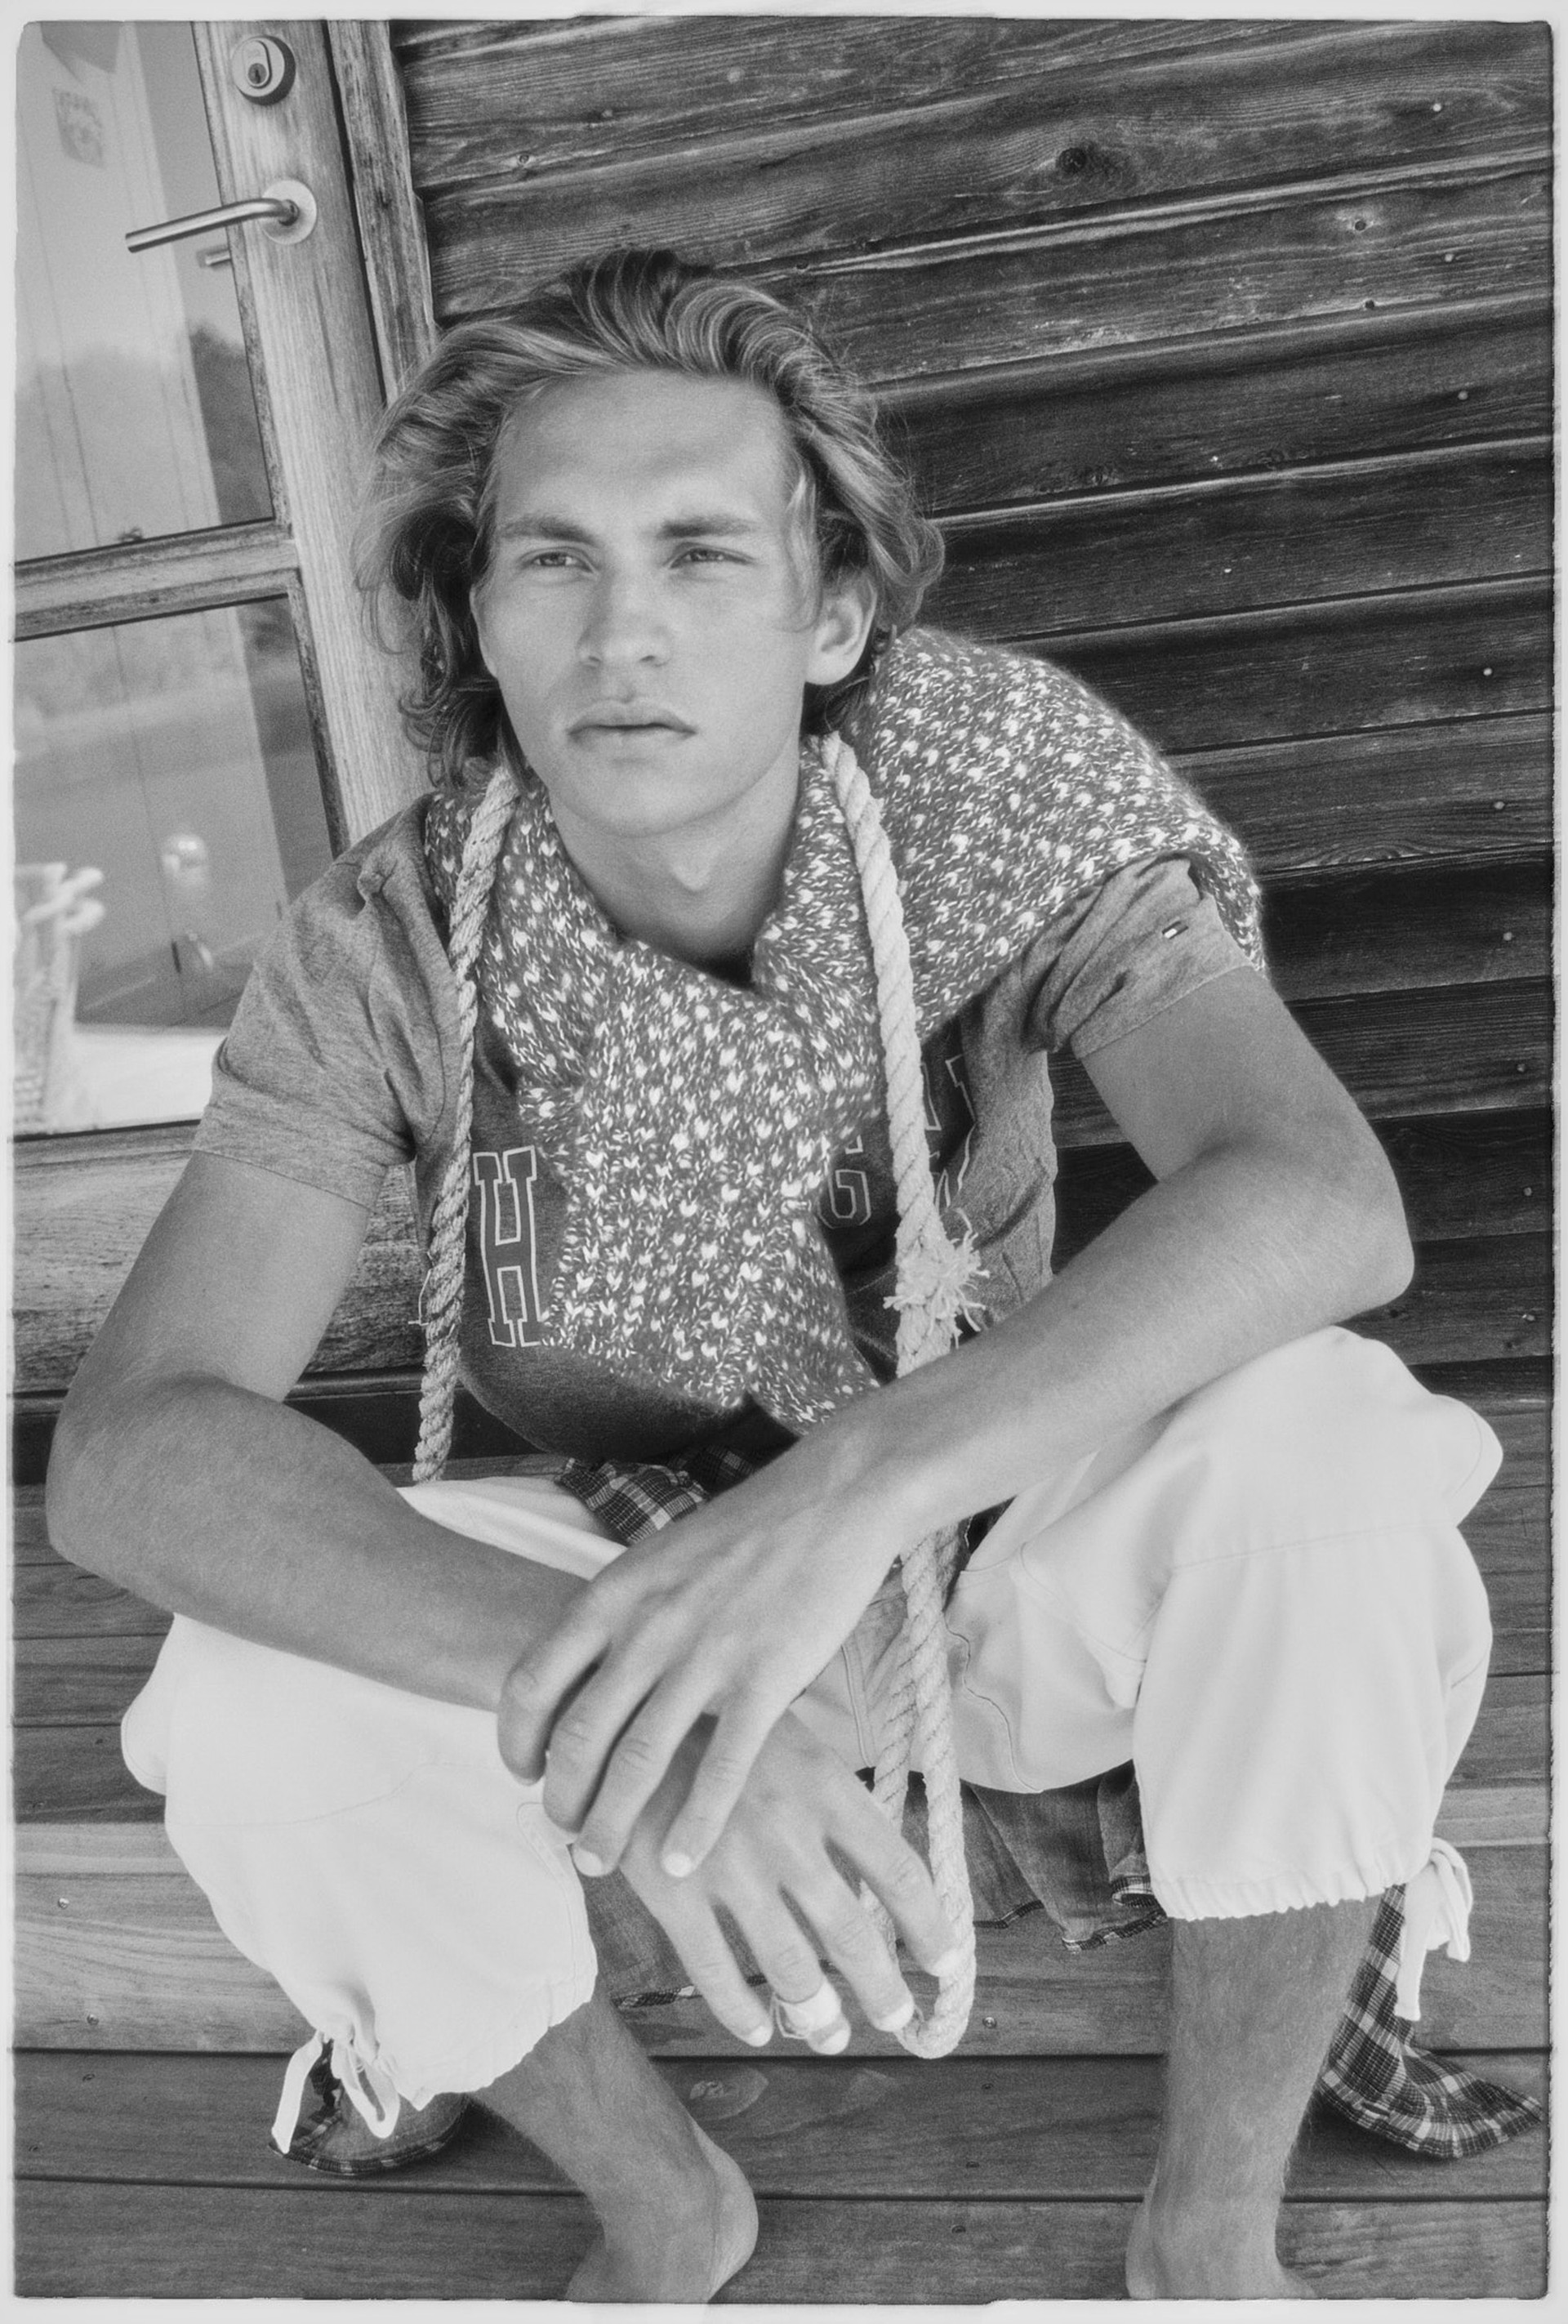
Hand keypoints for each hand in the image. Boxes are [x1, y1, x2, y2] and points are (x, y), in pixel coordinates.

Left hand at [497, 1422, 922, 1877]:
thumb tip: (583, 1667)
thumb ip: (619, 1612)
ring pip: (638, 1765)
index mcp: (613, 1594)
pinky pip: (720, 1771)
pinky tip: (684, 1863)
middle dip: (561, 1801)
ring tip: (602, 1864)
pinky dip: (695, 1826)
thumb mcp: (659, 1557)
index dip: (516, 1741)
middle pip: (577, 1738)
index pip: (530, 1683)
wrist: (831, 1497)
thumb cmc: (745, 1529)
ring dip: (612, 1827)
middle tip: (564, 1834)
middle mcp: (647, 1628)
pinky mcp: (766, 1680)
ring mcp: (706, 1656)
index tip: (525, 1774)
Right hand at [607, 1707, 963, 2046]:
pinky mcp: (672, 1892)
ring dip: (820, 2014)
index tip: (944, 1961)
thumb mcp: (789, 1740)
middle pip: (854, 1934)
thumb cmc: (718, 1725)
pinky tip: (759, 2028)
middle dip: (882, 1989)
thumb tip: (877, 1872)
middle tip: (898, 2019)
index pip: (899, 1870)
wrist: (623, 1713)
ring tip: (832, 2035)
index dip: (928, 1925)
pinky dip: (742, 2012)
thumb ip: (829, 1803)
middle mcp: (787, 1832)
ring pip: (792, 1967)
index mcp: (825, 1787)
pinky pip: (716, 1973)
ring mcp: (729, 1867)